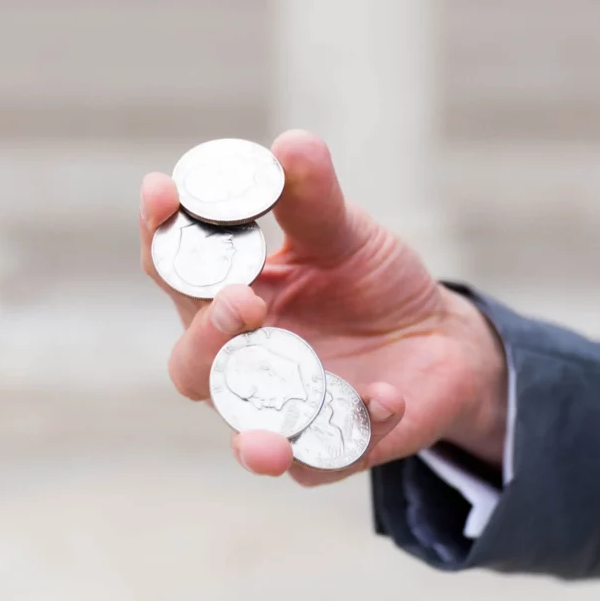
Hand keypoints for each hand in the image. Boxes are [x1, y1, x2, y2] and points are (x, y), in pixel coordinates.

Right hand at [139, 130, 507, 484]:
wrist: (438, 336)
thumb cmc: (374, 282)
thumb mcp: (347, 234)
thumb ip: (315, 200)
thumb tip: (290, 145)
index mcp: (234, 298)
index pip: (179, 272)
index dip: (161, 235)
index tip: (161, 192)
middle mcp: (245, 362)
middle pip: (196, 364)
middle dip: (210, 335)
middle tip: (243, 301)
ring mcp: (286, 411)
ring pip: (246, 433)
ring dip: (252, 434)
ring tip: (261, 438)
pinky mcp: (333, 448)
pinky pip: (331, 455)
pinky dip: (360, 426)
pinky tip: (388, 397)